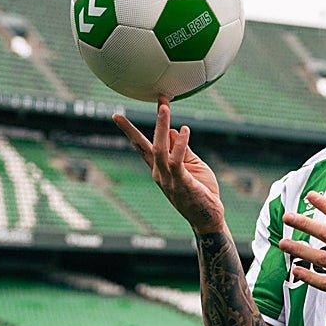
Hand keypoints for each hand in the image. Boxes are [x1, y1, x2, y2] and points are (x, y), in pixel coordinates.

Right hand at [112, 96, 224, 232]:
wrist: (207, 218)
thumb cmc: (201, 192)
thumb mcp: (192, 166)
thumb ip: (182, 150)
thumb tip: (174, 130)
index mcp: (159, 169)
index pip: (141, 146)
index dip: (130, 131)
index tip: (118, 116)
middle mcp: (159, 173)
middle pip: (143, 146)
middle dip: (138, 126)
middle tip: (136, 107)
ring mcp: (168, 179)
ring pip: (159, 148)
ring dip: (161, 126)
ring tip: (164, 107)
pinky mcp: (181, 182)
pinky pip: (176, 161)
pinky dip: (179, 145)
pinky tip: (184, 129)